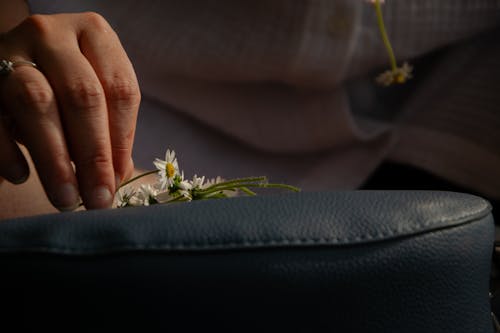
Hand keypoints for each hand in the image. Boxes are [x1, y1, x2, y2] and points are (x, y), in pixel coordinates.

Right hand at [0, 12, 140, 209]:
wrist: (14, 62)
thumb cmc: (65, 84)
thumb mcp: (94, 91)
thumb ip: (110, 127)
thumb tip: (114, 178)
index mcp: (93, 34)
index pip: (119, 89)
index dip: (122, 140)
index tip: (118, 180)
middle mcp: (52, 35)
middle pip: (82, 96)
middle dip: (93, 155)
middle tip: (98, 199)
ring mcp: (10, 50)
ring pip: (37, 103)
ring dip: (55, 159)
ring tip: (66, 197)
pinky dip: (7, 151)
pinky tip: (22, 176)